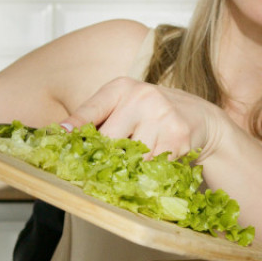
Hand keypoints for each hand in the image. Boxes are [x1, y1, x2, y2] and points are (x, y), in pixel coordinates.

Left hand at [60, 77, 229, 160]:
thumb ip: (99, 119)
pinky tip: (154, 165)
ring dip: (131, 167)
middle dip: (106, 157)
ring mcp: (162, 115)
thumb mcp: (125, 106)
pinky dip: (150, 172)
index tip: (62, 136)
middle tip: (104, 168)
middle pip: (109, 140)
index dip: (75, 124)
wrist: (199, 116)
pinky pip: (153, 166)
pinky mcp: (178, 136)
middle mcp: (141, 97)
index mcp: (121, 88)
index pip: (92, 109)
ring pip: (132, 157)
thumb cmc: (152, 115)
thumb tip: (65, 139)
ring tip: (137, 163)